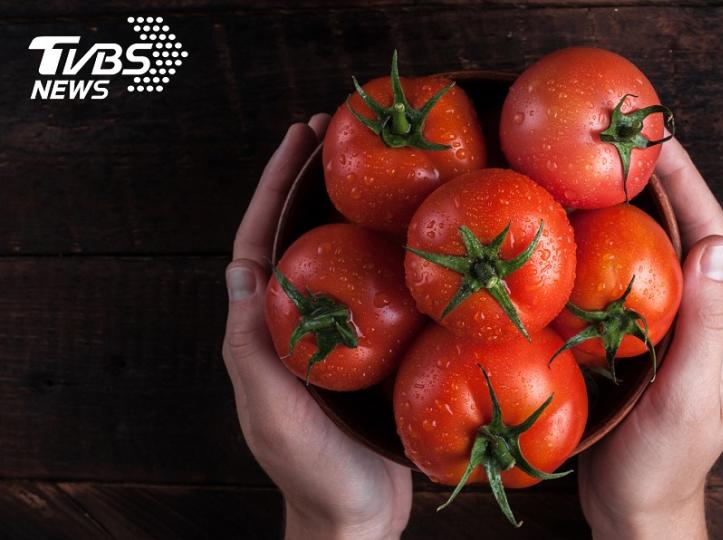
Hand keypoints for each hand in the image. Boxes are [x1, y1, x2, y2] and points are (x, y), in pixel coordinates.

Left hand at [222, 116, 410, 539]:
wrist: (357, 516)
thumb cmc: (312, 470)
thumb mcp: (272, 409)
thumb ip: (251, 347)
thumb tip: (240, 270)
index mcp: (264, 330)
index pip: (260, 242)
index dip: (275, 187)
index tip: (298, 139)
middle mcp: (296, 323)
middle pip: (301, 237)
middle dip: (314, 183)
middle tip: (342, 133)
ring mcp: (335, 336)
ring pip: (341, 259)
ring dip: (354, 211)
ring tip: (384, 169)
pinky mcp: (372, 351)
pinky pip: (379, 291)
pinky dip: (392, 256)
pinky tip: (420, 238)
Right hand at [578, 138, 722, 538]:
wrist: (637, 507)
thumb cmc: (662, 463)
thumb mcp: (687, 398)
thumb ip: (706, 328)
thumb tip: (716, 247)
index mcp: (720, 323)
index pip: (710, 235)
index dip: (687, 183)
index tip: (659, 138)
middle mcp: (698, 316)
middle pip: (681, 233)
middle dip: (657, 183)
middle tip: (618, 140)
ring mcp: (665, 328)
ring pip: (651, 253)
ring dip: (629, 209)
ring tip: (593, 171)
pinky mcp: (634, 341)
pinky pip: (622, 282)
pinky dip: (603, 249)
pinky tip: (574, 236)